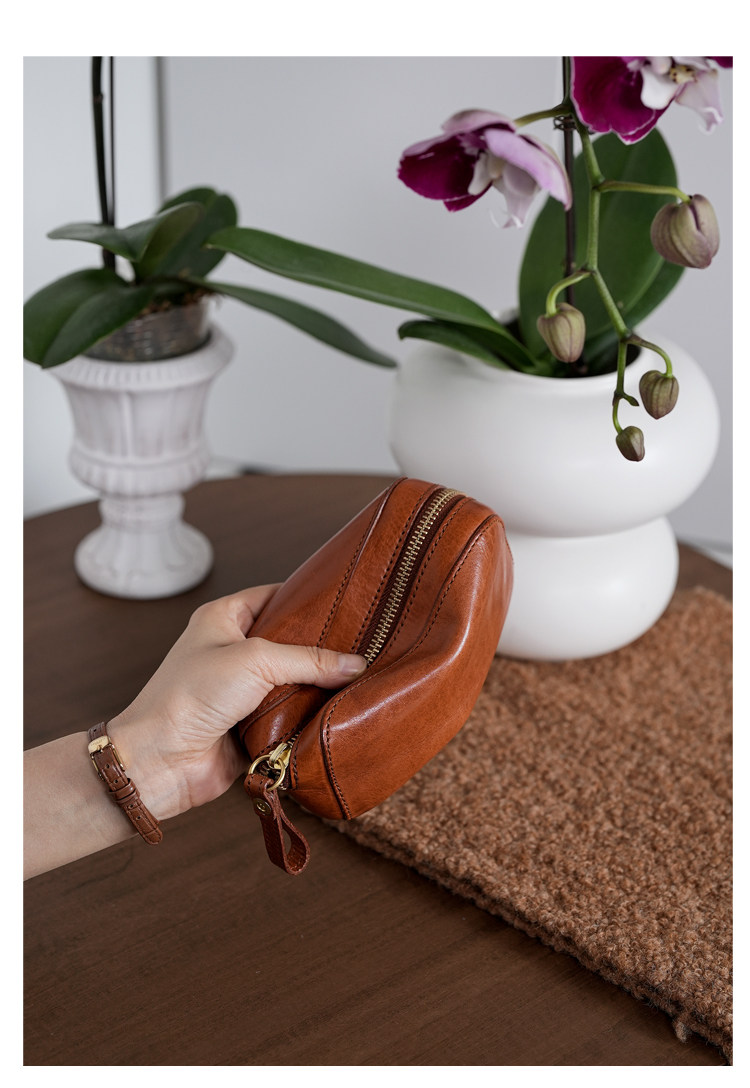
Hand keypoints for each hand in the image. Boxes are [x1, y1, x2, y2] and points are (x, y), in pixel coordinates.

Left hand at [108, 584, 366, 820]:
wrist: (160, 761)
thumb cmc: (188, 696)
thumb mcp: (255, 660)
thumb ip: (308, 659)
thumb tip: (354, 663)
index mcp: (224, 619)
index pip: (275, 597)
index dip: (309, 599)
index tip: (347, 604)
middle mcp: (234, 652)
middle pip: (291, 642)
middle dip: (322, 647)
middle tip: (364, 644)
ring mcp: (244, 690)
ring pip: (295, 682)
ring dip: (319, 686)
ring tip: (361, 678)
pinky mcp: (253, 725)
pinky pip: (291, 717)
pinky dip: (310, 718)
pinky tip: (340, 712)